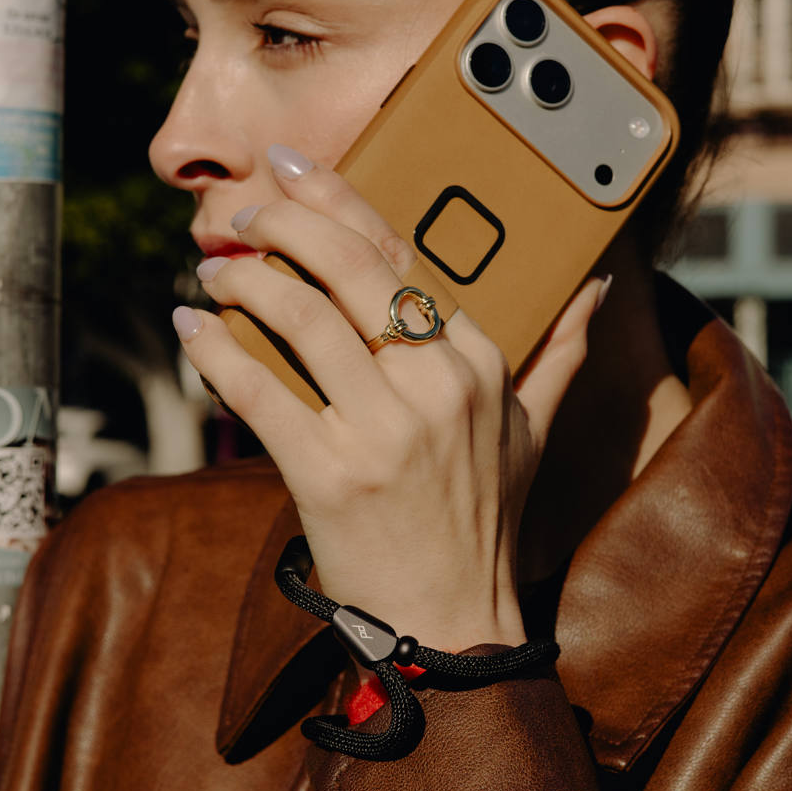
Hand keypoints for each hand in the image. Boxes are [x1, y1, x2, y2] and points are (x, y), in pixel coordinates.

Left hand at [173, 149, 606, 652]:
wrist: (452, 622)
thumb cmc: (485, 520)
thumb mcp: (533, 431)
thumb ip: (560, 351)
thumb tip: (598, 287)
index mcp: (479, 362)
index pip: (402, 256)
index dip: (340, 201)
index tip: (294, 168)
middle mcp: (438, 387)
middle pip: (349, 269)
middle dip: (284, 224)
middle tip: (244, 215)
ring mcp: (385, 432)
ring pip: (302, 319)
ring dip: (244, 282)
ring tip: (213, 272)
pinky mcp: (331, 476)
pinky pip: (261, 393)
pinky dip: (217, 354)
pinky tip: (192, 330)